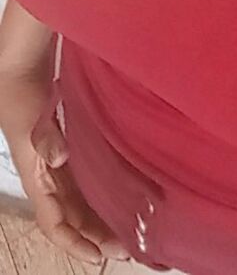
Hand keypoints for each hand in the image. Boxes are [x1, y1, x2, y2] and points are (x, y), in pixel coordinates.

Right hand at [0, 74, 130, 264]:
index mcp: (36, 177)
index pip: (54, 223)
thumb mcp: (31, 118)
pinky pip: (89, 176)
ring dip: (103, 216)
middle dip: (96, 235)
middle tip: (127, 249)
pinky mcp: (73, 145)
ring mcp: (60, 161)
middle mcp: (49, 175)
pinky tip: (130, 189)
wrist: (21, 64)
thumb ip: (44, 138)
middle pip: (73, 217)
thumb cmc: (22, 93)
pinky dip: (107, 187)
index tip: (98, 257)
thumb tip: (58, 158)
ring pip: (82, 200)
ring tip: (131, 228)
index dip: (74, 243)